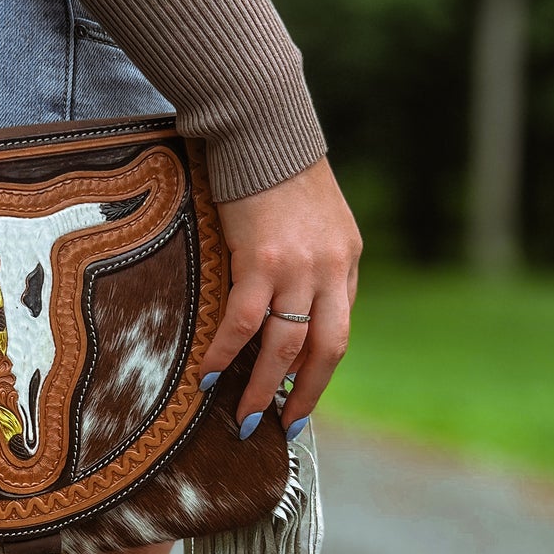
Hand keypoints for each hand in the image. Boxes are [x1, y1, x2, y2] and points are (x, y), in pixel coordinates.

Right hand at [199, 157, 362, 438]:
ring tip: (245, 418)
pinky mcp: (260, 262)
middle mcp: (330, 270)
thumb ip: (312, 257)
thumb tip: (289, 296)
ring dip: (264, 388)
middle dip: (305, 394)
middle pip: (326, 350)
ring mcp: (298, 269)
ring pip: (286, 347)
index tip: (301, 396)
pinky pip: (244, 323)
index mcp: (346, 260)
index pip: (338, 328)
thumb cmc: (279, 167)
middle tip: (283, 426)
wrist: (264, 127)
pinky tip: (208, 375)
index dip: (320, 369)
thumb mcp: (316, 216)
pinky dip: (226, 354)